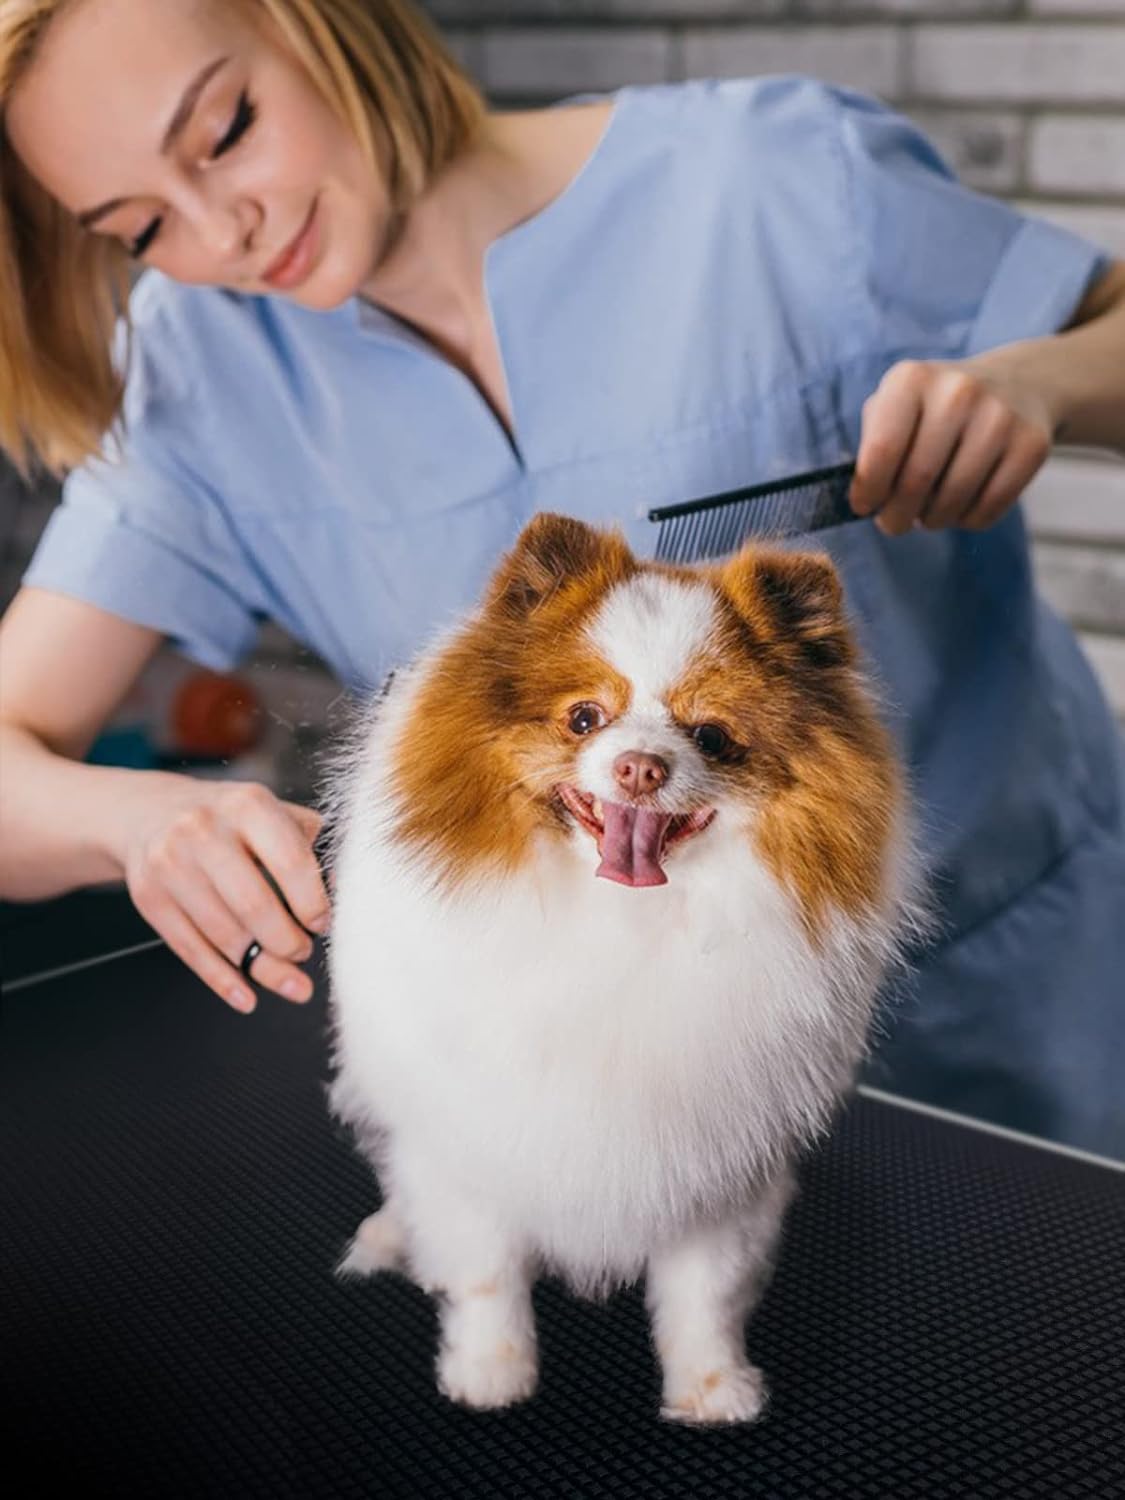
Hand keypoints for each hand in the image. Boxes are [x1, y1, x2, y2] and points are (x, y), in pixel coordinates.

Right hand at [116, 773, 328, 1013]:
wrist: (149, 812)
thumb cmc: (227, 820)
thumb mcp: (271, 815)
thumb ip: (309, 850)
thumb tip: (339, 897)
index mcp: (248, 804)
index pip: (292, 863)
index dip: (313, 904)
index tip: (322, 924)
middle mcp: (205, 830)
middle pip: (255, 906)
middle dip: (288, 942)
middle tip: (302, 953)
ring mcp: (171, 864)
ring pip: (225, 934)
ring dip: (261, 966)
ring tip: (287, 976)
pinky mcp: (148, 896)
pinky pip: (190, 949)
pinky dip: (223, 980)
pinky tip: (246, 995)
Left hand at [850, 357, 1054, 535]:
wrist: (1016, 384)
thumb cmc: (935, 408)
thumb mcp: (896, 406)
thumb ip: (871, 447)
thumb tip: (863, 499)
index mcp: (912, 379)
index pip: (881, 451)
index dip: (869, 491)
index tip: (865, 506)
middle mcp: (958, 391)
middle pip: (915, 482)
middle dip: (895, 516)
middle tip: (893, 523)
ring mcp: (1000, 417)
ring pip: (952, 501)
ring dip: (931, 520)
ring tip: (927, 513)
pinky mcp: (1031, 445)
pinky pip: (987, 509)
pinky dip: (966, 521)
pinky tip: (960, 506)